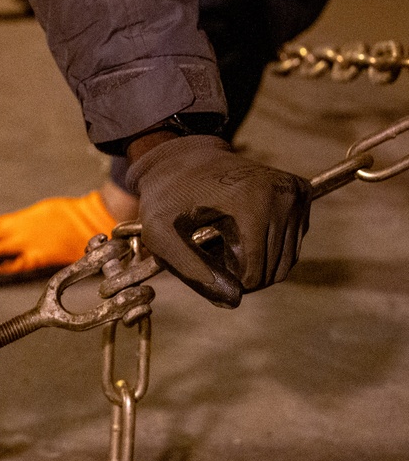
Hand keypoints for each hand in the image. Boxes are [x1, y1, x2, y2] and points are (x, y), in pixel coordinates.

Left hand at [126, 135, 311, 307]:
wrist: (184, 160)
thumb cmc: (166, 198)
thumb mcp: (160, 235)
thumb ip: (191, 270)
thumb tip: (233, 301)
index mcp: (252, 203)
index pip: (254, 273)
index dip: (227, 283)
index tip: (204, 265)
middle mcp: (283, 195)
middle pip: (273, 271)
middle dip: (242, 275)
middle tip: (213, 256)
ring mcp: (296, 192)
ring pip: (286, 262)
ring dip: (256, 265)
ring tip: (226, 246)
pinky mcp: (301, 194)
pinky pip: (292, 244)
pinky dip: (268, 250)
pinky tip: (242, 235)